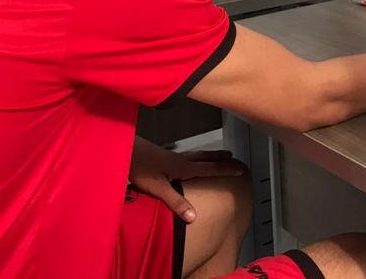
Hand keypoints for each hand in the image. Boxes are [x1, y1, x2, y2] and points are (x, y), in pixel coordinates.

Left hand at [129, 137, 245, 222]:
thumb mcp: (158, 188)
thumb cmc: (140, 167)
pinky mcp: (164, 156)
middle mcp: (181, 160)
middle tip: (235, 159)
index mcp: (183, 167)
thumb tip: (193, 216)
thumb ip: (176, 202)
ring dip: (211, 155)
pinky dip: (198, 157)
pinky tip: (192, 160)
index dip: (225, 170)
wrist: (124, 150)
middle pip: (206, 158)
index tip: (240, 169)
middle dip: (222, 159)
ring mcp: (172, 157)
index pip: (210, 168)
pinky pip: (189, 156)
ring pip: (198, 155)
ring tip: (220, 155)